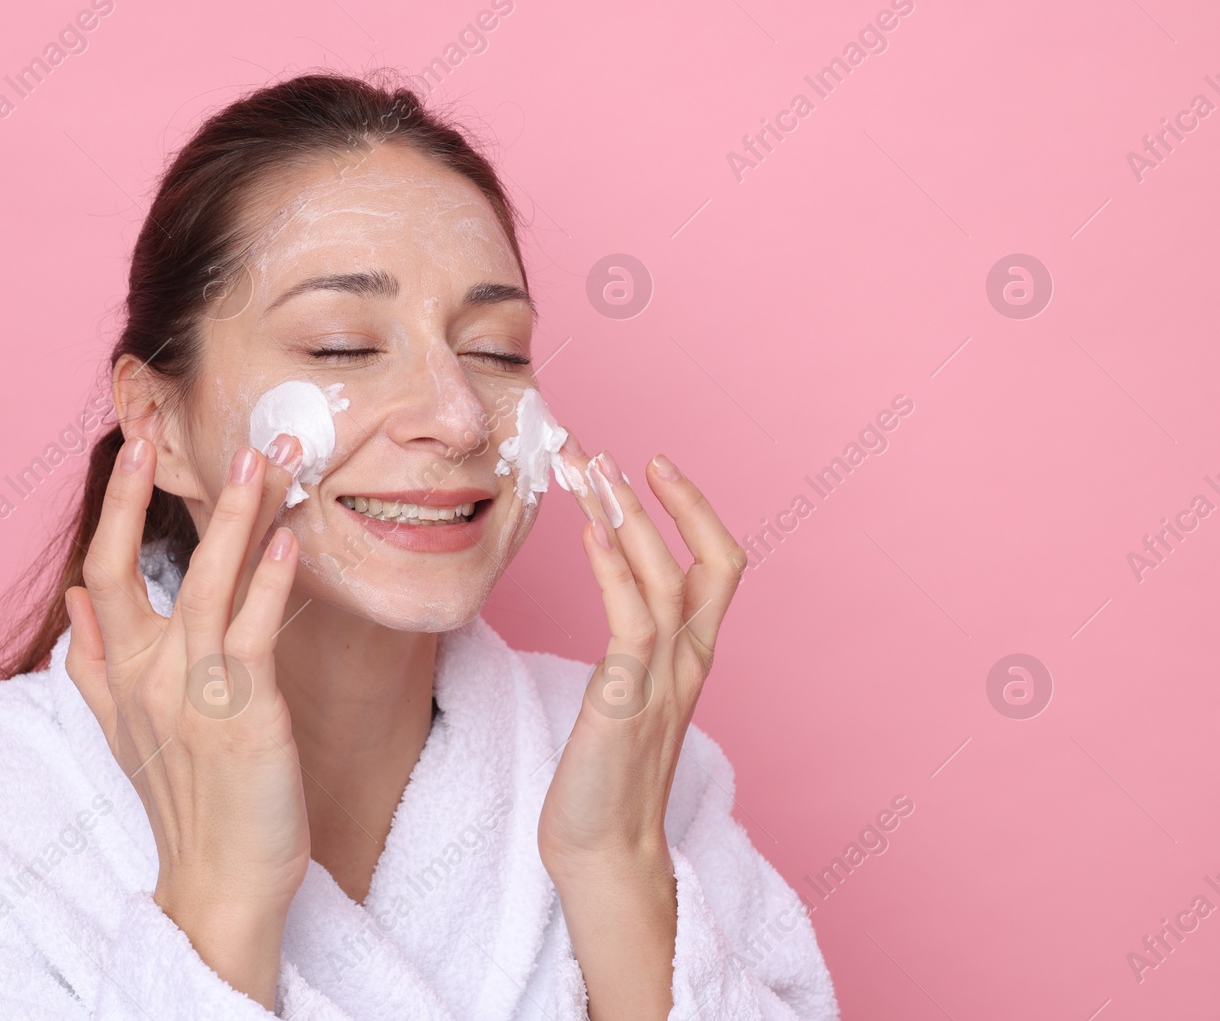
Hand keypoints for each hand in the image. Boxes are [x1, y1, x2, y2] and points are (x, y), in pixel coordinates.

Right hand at [63, 429, 308, 1005]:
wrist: (217, 884)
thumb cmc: (183, 805)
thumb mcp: (123, 731)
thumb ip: (93, 662)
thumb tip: (74, 597)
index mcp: (118, 675)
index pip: (102, 572)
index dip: (115, 507)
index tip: (135, 446)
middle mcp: (147, 678)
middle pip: (141, 567)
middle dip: (157, 495)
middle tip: (183, 428)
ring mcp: (193, 695)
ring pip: (205, 586)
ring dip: (235, 518)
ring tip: (263, 459)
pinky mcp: (244, 717)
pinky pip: (253, 636)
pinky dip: (269, 584)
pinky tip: (289, 541)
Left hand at [536, 440, 746, 1020]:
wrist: (603, 855)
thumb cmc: (604, 779)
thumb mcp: (626, 698)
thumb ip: (632, 649)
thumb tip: (611, 594)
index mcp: (692, 660)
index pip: (719, 568)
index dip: (695, 512)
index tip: (654, 468)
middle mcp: (688, 664)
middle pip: (714, 563)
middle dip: (672, 501)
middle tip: (618, 453)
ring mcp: (662, 683)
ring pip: (667, 579)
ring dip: (629, 520)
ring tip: (592, 471)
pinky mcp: (626, 702)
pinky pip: (632, 621)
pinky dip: (613, 569)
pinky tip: (587, 532)